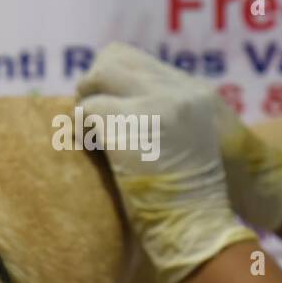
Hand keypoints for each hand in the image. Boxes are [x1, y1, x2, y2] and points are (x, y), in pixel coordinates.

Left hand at [79, 43, 281, 230]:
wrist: (201, 224)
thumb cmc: (188, 198)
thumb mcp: (187, 142)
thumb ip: (161, 115)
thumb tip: (113, 104)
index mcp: (193, 93)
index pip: (135, 60)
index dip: (108, 80)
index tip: (101, 108)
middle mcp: (179, 90)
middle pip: (112, 58)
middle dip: (91, 85)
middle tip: (86, 118)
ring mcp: (158, 104)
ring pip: (98, 78)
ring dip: (84, 106)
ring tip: (89, 135)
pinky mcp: (134, 124)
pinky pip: (88, 110)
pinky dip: (80, 129)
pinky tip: (90, 150)